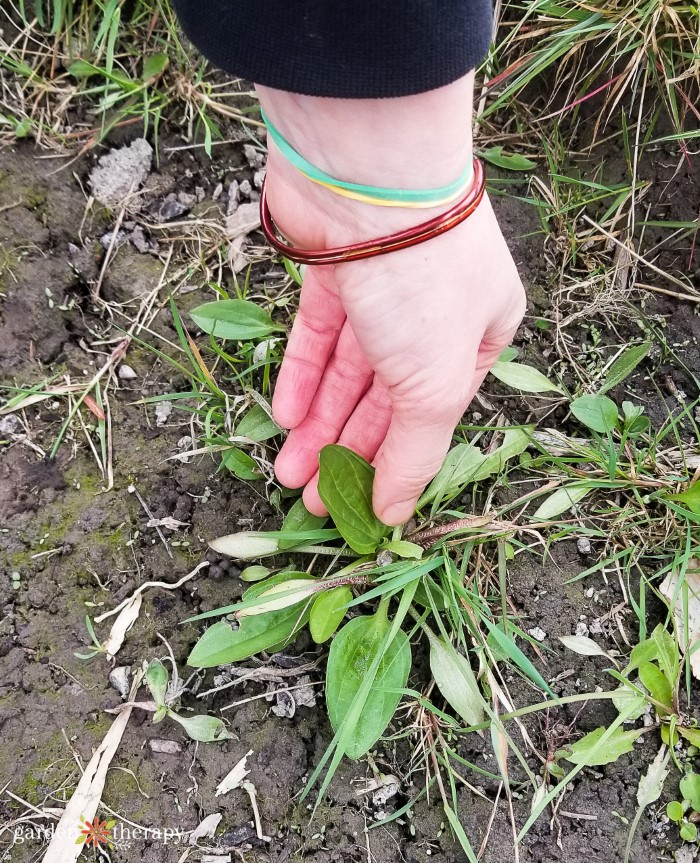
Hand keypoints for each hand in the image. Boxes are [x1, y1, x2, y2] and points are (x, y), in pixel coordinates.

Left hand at [258, 79, 526, 524]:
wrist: (367, 175)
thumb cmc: (421, 280)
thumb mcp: (434, 383)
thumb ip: (415, 453)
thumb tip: (394, 516)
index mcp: (480, 336)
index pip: (433, 413)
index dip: (394, 461)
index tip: (358, 505)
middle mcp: (434, 313)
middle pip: (385, 397)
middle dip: (347, 449)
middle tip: (309, 498)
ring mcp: (383, 287)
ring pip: (347, 369)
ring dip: (318, 423)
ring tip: (287, 472)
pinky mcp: (333, 266)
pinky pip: (317, 333)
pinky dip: (302, 374)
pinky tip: (284, 415)